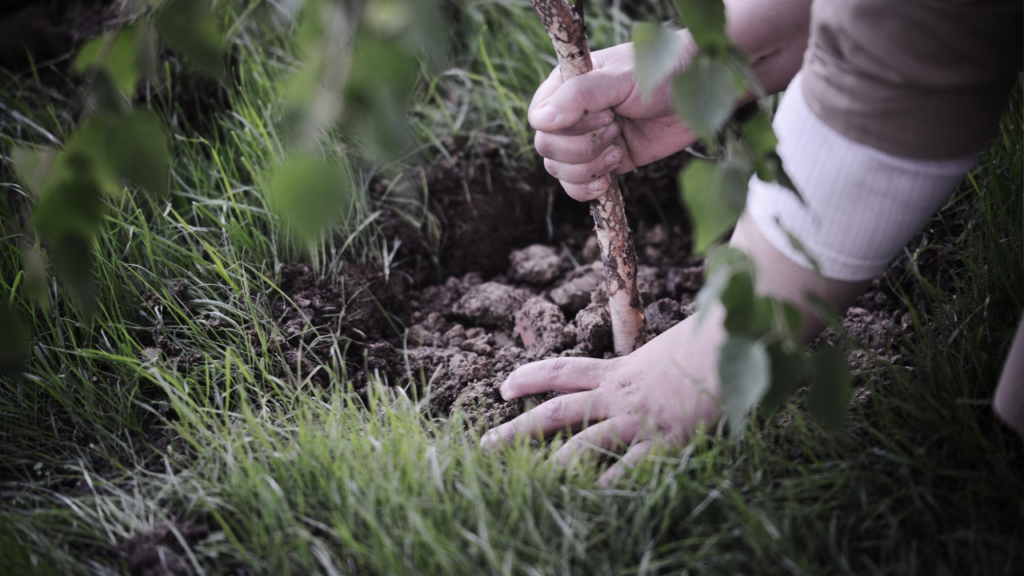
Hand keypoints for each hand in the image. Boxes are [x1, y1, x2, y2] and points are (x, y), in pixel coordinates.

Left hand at [480, 309, 725, 485]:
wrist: (733, 345)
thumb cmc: (706, 342)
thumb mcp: (665, 349)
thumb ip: (647, 363)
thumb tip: (648, 365)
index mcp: (618, 370)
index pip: (562, 369)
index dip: (530, 377)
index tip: (504, 386)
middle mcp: (618, 395)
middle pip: (556, 411)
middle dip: (517, 430)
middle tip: (485, 447)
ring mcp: (637, 420)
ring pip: (581, 445)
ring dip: (550, 465)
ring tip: (524, 483)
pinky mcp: (663, 443)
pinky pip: (626, 470)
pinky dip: (605, 487)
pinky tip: (585, 501)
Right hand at [529, 39, 697, 201]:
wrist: (697, 96)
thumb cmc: (660, 73)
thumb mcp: (619, 79)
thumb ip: (579, 96)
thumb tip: (540, 121)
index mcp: (566, 86)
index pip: (539, 118)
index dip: (565, 127)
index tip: (605, 115)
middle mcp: (570, 115)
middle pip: (547, 148)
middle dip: (581, 147)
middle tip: (616, 129)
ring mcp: (585, 141)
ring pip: (559, 170)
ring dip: (588, 167)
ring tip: (619, 149)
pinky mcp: (602, 164)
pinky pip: (575, 187)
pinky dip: (587, 189)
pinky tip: (607, 180)